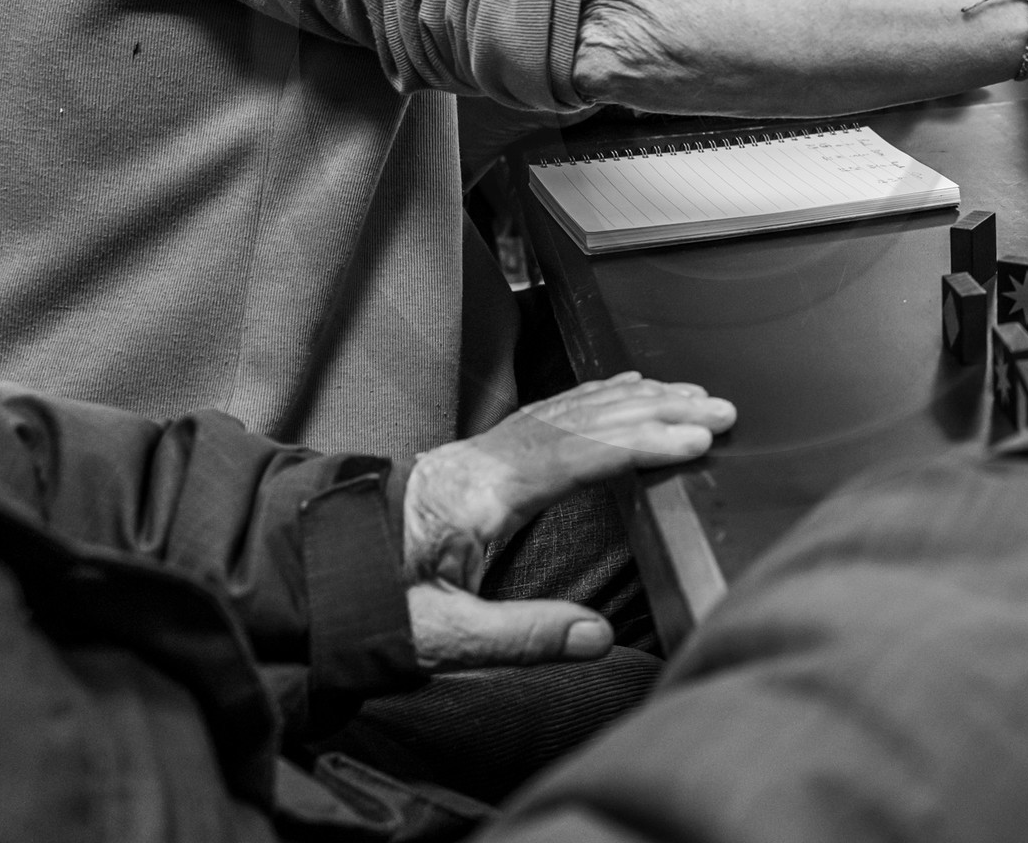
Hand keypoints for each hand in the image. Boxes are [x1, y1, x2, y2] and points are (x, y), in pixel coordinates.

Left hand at [400, 373, 734, 668]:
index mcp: (484, 494)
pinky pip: (552, 408)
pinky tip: (623, 390)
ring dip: (636, 396)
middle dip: (659, 410)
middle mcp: (489, 457)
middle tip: (718, 409)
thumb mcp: (441, 635)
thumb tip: (597, 638)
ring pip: (572, 404)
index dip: (644, 443)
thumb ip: (523, 636)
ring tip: (689, 393)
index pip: (581, 454)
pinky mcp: (481, 451)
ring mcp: (484, 447)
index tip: (697, 439)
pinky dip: (596, 394)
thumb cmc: (368, 597)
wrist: (309, 563)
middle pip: (588, 418)